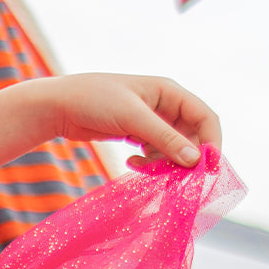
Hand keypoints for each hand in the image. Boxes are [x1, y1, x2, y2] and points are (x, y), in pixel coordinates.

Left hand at [47, 73, 220, 168]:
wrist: (57, 106)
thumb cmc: (94, 100)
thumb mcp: (132, 118)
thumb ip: (165, 138)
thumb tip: (196, 160)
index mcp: (168, 91)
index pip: (205, 118)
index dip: (212, 142)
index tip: (207, 168)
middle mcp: (163, 105)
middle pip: (191, 137)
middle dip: (185, 158)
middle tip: (173, 176)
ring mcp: (149, 121)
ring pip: (173, 149)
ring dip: (164, 163)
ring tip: (144, 168)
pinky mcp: (135, 134)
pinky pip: (155, 154)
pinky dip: (149, 163)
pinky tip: (132, 164)